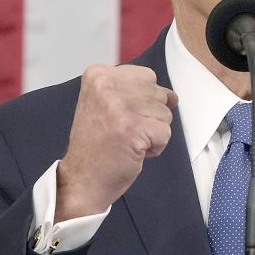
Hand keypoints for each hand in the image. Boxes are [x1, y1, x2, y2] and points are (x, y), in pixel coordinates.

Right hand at [56, 64, 177, 220]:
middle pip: (157, 93)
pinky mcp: (133, 128)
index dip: (141, 100)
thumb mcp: (104, 103)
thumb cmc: (96, 145)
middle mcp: (107, 86)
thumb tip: (172, 96)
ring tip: (126, 141)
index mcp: (98, 75)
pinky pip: (165, 133)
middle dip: (148, 117)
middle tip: (122, 131)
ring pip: (164, 113)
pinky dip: (155, 147)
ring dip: (152, 132)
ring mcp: (120, 106)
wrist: (83, 178)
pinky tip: (133, 151)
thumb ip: (134, 91)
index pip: (146, 76)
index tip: (119, 117)